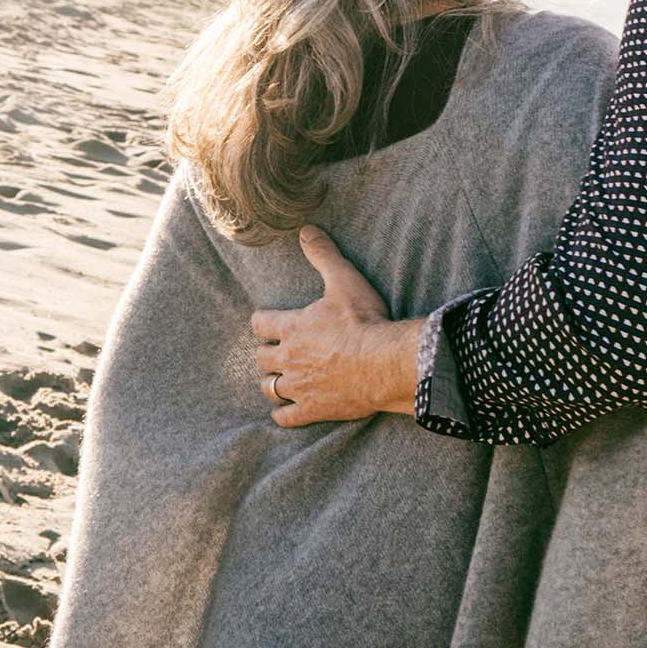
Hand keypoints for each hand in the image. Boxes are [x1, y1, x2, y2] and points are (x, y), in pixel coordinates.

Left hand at [248, 226, 424, 427]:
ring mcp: (299, 387)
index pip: (261, 323)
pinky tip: (286, 413)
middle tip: (276, 353)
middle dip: (266, 355)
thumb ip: (323, 255)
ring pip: (270, 388)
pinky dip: (284, 415)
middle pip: (261, 359)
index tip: (266, 322)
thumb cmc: (364, 321)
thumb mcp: (344, 280)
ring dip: (272, 384)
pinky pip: (286, 417)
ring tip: (279, 381)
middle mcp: (288, 358)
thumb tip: (305, 230)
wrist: (385, 363)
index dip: (262, 322)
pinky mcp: (313, 409)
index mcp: (292, 327)